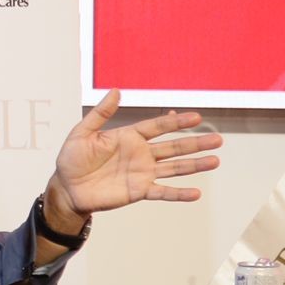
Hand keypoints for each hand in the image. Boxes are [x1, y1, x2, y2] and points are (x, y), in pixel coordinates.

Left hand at [46, 90, 221, 221]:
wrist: (67, 188)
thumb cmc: (72, 159)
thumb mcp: (83, 132)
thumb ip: (101, 113)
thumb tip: (115, 90)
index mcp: (129, 137)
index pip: (158, 127)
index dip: (176, 122)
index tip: (196, 117)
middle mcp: (141, 154)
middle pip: (173, 147)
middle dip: (195, 143)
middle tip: (217, 139)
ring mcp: (142, 173)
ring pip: (174, 168)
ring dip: (194, 165)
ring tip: (215, 160)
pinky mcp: (138, 191)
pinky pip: (162, 192)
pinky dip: (178, 194)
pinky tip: (196, 193)